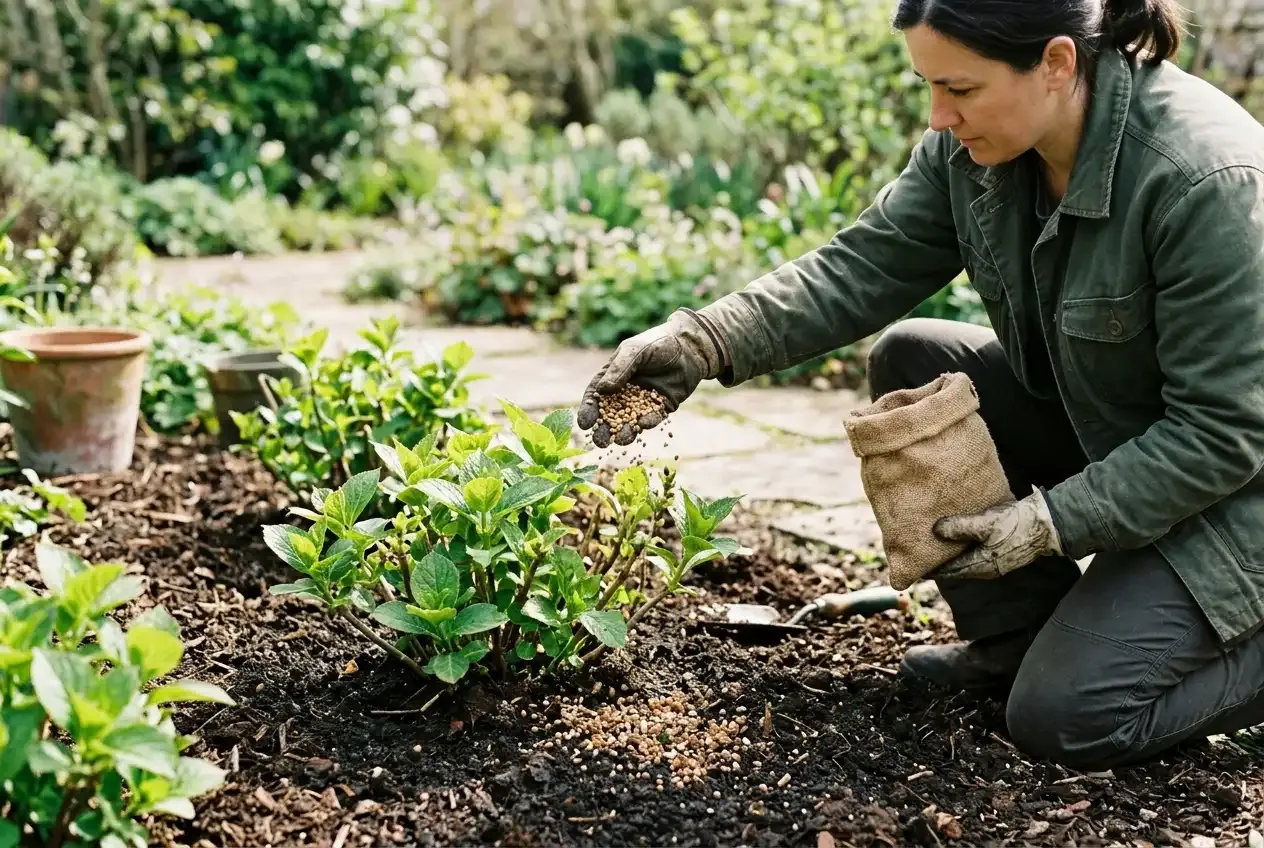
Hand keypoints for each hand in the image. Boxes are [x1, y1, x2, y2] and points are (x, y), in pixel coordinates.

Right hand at [577, 309, 726, 446]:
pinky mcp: (662, 406)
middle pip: (611, 413)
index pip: (596, 394)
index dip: (589, 409)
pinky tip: (644, 424)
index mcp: (613, 374)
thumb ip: (620, 368)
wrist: (690, 346)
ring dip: (625, 431)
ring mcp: (644, 400)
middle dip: (605, 428)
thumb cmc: (658, 343)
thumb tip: (602, 390)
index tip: (584, 423)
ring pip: (631, 419)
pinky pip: (653, 417)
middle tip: (599, 441)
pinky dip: (648, 422)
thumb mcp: (635, 350)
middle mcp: (626, 390)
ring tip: (621, 440)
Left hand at [931, 490, 1062, 579]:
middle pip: (957, 568)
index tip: (916, 564)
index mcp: (981, 565)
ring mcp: (996, 561)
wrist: (1047, 523)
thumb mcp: (985, 524)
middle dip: (940, 561)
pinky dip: (965, 546)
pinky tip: (959, 535)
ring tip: (937, 543)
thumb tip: (935, 530)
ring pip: (967, 560)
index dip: (932, 569)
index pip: (949, 572)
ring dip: (953, 553)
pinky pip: (977, 552)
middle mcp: (987, 568)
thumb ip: (959, 527)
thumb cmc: (1017, 524)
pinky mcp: (1002, 551)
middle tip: (921, 552)